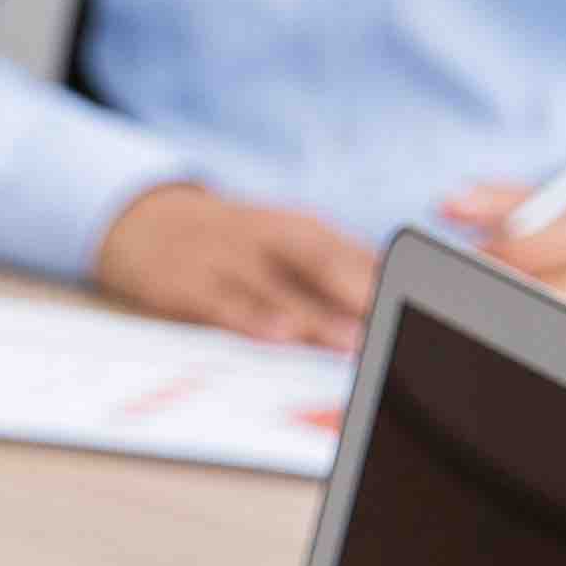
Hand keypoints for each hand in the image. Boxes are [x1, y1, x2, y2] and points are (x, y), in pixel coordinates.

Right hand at [93, 184, 378, 346]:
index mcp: (304, 231)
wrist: (143, 223)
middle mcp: (268, 238)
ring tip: (350, 342)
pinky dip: (251, 317)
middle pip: (321, 260)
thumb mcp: (288, 244)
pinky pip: (222, 301)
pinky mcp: (188, 281)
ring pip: (276, 284)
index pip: (356, 255)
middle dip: (360, 293)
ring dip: (315, 314)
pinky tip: (276, 334)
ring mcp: (226, 258)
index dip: (392, 282)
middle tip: (393, 323)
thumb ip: (341, 272)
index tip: (422, 308)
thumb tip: (402, 298)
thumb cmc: (236, 246)